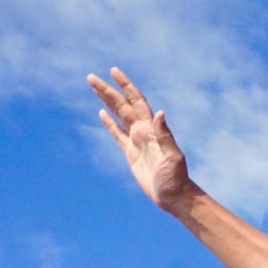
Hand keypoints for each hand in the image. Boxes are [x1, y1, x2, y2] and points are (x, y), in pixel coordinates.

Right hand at [89, 67, 196, 211]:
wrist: (174, 196)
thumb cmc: (176, 178)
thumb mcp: (172, 156)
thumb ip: (165, 135)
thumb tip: (160, 112)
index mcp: (152, 129)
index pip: (137, 101)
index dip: (126, 86)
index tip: (113, 71)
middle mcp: (144, 131)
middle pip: (122, 105)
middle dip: (108, 90)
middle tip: (91, 76)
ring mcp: (136, 141)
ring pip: (118, 116)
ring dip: (106, 101)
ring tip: (94, 87)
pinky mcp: (130, 153)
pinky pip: (117, 134)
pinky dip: (109, 123)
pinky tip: (102, 113)